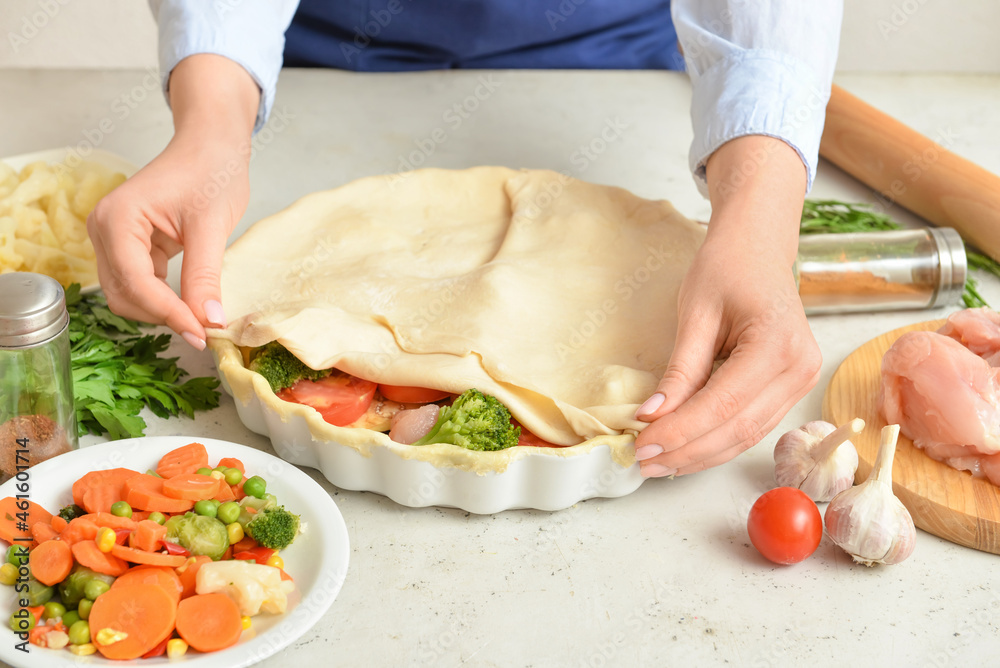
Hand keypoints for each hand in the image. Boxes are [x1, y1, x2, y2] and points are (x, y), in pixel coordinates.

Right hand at [86, 55, 257, 347]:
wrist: (211, 146)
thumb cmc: (210, 172)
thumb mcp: (211, 228)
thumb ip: (205, 277)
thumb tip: (209, 322)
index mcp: (117, 219)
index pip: (136, 283)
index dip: (168, 314)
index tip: (201, 334)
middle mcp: (104, 229)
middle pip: (124, 295)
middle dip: (163, 316)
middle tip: (204, 330)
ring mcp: (112, 239)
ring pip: (129, 295)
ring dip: (161, 311)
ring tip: (200, 318)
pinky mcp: (128, 245)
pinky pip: (139, 284)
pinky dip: (163, 299)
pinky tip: (191, 303)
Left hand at [633, 135, 820, 475]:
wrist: (759, 247)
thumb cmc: (727, 268)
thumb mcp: (695, 314)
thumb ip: (679, 370)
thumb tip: (651, 417)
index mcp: (778, 345)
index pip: (723, 405)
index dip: (681, 431)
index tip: (642, 444)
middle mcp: (800, 369)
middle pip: (738, 429)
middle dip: (687, 451)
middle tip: (643, 461)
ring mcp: (801, 381)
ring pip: (747, 436)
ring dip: (700, 454)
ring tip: (657, 462)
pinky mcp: (792, 388)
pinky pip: (753, 426)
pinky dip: (716, 441)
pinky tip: (684, 449)